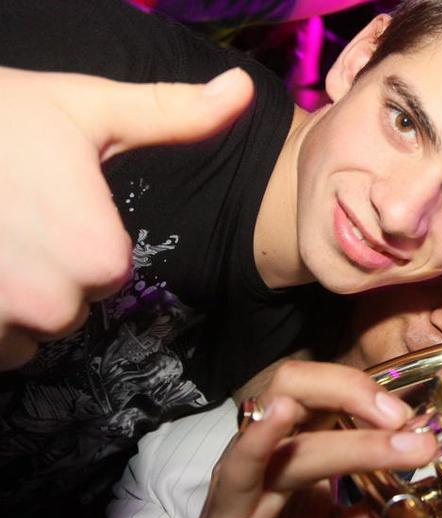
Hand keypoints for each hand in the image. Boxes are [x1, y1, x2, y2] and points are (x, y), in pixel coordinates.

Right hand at [0, 65, 252, 369]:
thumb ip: (172, 113)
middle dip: (43, 271)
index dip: (76, 236)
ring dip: (8, 299)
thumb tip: (243, 87)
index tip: (41, 200)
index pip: (108, 273)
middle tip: (6, 218)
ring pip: (25, 331)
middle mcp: (55, 308)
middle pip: (68, 305)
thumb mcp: (88, 109)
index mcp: (100, 259)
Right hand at [117, 361, 436, 517]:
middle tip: (404, 416)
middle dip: (358, 388)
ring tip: (389, 424)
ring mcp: (247, 470)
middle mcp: (271, 445)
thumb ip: (375, 516)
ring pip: (286, 415)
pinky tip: (284, 418)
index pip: (335, 394)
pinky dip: (261, 437)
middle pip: (304, 382)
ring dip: (343, 411)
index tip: (422, 420)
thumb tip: (421, 497)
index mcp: (299, 443)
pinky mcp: (226, 506)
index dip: (378, 396)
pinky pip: (241, 464)